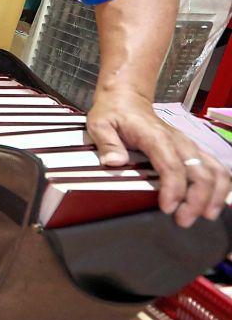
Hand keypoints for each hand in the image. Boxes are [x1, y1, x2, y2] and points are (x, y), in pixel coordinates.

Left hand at [87, 90, 228, 227]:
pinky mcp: (193, 150)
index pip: (172, 165)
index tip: (167, 209)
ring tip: (206, 216)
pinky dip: (220, 186)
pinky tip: (214, 203)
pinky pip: (215, 168)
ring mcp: (189, 146)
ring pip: (215, 170)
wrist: (127, 99)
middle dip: (196, 199)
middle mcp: (179, 141)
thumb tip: (113, 162)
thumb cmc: (114, 113)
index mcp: (156, 137)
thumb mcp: (100, 124)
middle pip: (200, 172)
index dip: (173, 189)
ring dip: (214, 194)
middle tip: (184, 221)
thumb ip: (107, 143)